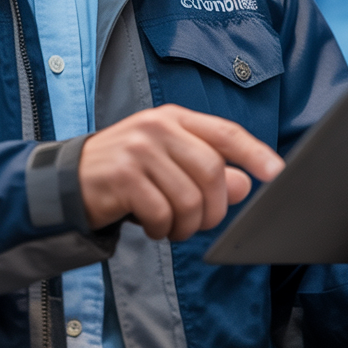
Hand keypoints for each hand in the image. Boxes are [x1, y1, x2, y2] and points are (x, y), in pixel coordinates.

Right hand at [79, 103, 283, 240]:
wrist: (69, 179)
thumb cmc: (127, 169)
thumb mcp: (168, 162)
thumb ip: (208, 170)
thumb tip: (245, 184)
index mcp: (173, 117)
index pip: (224, 132)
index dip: (254, 153)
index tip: (277, 173)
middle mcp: (157, 127)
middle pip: (212, 171)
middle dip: (214, 208)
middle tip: (200, 222)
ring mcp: (138, 149)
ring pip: (189, 198)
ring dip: (186, 225)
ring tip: (171, 225)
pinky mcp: (123, 176)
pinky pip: (162, 214)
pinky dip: (162, 229)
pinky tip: (151, 224)